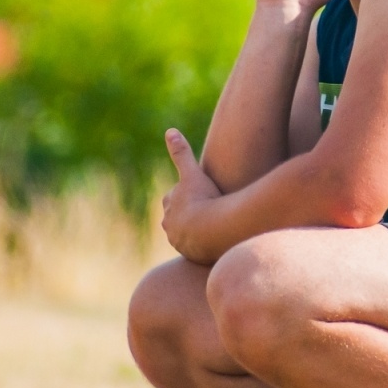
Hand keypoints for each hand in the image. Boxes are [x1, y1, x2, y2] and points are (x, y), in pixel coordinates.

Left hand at [160, 128, 224, 264]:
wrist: (213, 231)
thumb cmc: (203, 200)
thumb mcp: (192, 173)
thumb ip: (181, 153)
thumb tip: (169, 131)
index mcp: (169, 208)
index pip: (173, 200)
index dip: (184, 195)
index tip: (195, 194)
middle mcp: (171, 228)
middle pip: (178, 220)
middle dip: (187, 216)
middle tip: (203, 211)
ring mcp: (182, 244)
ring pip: (188, 236)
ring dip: (197, 231)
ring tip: (213, 227)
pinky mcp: (195, 256)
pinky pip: (199, 249)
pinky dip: (206, 244)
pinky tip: (218, 240)